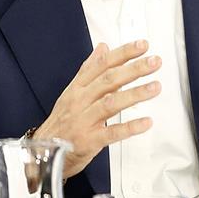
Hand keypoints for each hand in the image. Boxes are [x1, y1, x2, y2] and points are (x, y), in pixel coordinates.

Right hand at [33, 40, 160, 178]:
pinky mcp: (89, 140)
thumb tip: (103, 48)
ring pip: (111, 103)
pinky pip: (112, 132)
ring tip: (155, 87)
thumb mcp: (73, 92)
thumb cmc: (62, 122)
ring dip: (135, 94)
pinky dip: (130, 127)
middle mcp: (80, 101)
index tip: (142, 45)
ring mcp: (84, 120)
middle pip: (108, 80)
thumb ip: (90, 69)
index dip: (123, 53)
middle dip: (134, 69)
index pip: (102, 64)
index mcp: (78, 87)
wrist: (43, 152)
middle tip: (154, 62)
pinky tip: (146, 122)